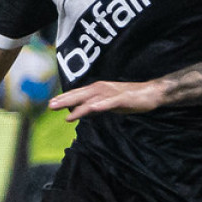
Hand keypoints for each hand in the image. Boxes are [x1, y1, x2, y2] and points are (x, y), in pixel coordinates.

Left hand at [50, 79, 166, 118]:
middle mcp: (102, 88)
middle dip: (65, 100)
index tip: (51, 103)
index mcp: (98, 89)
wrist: (150, 93)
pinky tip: (91, 110)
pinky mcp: (122, 99)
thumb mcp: (108, 103)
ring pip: (91, 100)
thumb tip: (82, 111)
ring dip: (78, 106)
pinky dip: (99, 106)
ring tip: (66, 113)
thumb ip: (95, 106)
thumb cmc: (130, 98)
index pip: (78, 93)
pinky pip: (109, 103)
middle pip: (80, 95)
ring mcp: (112, 93)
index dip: (64, 98)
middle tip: (51, 106)